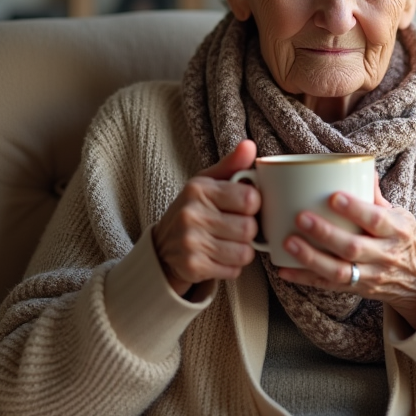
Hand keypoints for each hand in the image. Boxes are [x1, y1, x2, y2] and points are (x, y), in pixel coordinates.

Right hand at [152, 140, 259, 296]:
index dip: (253, 205)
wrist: (162, 247)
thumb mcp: (208, 183)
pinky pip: (234, 270)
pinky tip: (219, 257)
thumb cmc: (194, 210)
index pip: (250, 198)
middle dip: (248, 231)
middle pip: (250, 228)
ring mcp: (191, 242)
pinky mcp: (193, 267)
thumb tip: (250, 145)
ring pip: (245, 252)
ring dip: (242, 250)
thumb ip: (232, 165)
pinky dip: (232, 266)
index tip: (242, 207)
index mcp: (199, 189)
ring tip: (228, 243)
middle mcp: (191, 214)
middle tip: (235, 228)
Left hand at [278, 179, 415, 328]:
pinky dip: (305, 278)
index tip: (333, 196)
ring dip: (311, 258)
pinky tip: (284, 269)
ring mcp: (371, 276)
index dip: (355, 209)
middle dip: (325, 233)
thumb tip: (363, 167)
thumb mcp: (401, 217)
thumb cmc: (406, 242)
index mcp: (397, 231)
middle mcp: (385, 255)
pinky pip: (328, 286)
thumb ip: (377, 196)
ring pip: (340, 271)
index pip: (376, 219)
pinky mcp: (358, 290)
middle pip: (353, 247)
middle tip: (300, 217)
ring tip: (288, 242)